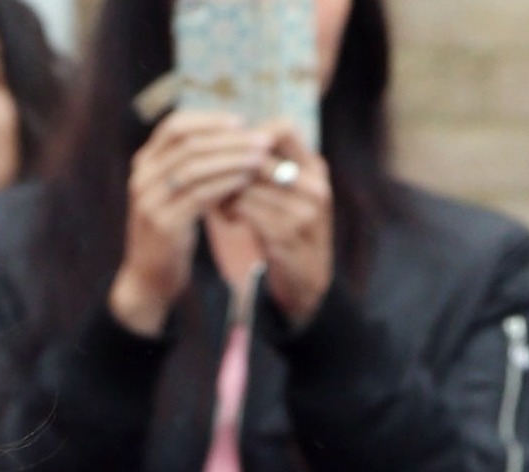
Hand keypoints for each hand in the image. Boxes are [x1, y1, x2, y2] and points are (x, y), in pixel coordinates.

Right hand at [109, 107, 270, 337]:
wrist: (148, 279)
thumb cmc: (170, 232)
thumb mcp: (172, 193)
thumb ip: (187, 164)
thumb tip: (228, 133)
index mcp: (144, 164)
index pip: (175, 125)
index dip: (209, 119)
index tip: (240, 122)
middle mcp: (142, 179)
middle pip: (189, 144)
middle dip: (229, 140)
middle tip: (261, 140)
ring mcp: (150, 202)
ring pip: (195, 168)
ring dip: (232, 160)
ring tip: (260, 159)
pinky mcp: (164, 225)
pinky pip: (200, 195)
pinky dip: (225, 184)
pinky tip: (245, 181)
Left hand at [234, 125, 333, 323]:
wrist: (309, 284)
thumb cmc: (290, 235)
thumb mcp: (290, 197)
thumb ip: (271, 172)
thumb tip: (229, 142)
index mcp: (316, 169)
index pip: (285, 129)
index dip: (254, 135)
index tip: (232, 152)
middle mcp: (313, 186)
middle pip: (260, 158)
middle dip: (231, 168)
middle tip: (212, 179)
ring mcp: (302, 212)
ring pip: (249, 185)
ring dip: (226, 193)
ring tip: (218, 203)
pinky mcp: (286, 237)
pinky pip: (247, 212)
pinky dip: (231, 212)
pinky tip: (228, 220)